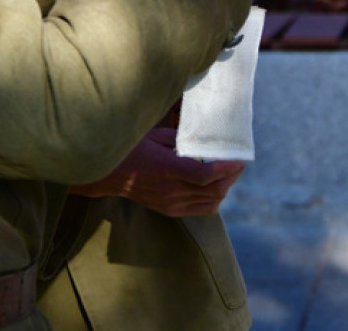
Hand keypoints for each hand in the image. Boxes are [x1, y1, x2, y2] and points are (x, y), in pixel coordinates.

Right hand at [69, 127, 245, 217]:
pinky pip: (202, 209)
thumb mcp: (154, 136)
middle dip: (231, 176)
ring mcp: (171, 203)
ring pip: (211, 202)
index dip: (225, 168)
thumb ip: (180, 140)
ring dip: (225, 188)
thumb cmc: (130, 149)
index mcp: (166, 169)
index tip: (238, 157)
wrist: (108, 175)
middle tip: (239, 162)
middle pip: (213, 189)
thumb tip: (203, 139)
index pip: (204, 175)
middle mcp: (171, 190)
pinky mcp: (170, 210)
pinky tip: (217, 186)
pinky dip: (215, 199)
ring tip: (230, 173)